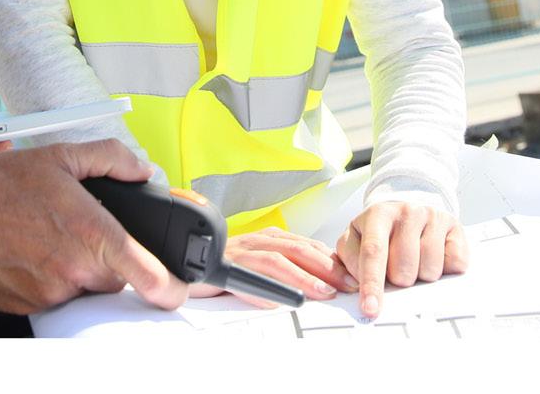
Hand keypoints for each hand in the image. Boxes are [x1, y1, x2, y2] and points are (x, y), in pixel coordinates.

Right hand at [0, 138, 189, 315]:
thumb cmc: (0, 184)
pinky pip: (55, 296)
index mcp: (89, 232)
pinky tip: (31, 251)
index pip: (143, 271)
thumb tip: (141, 170)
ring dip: (76, 267)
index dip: (167, 285)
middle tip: (77, 227)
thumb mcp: (61, 155)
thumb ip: (110, 158)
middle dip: (105, 256)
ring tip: (47, 235)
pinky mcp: (29, 307)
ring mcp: (50, 292)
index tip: (177, 290)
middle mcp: (73, 268)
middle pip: (113, 277)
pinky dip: (50, 278)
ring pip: (83, 287)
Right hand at [190, 226, 356, 307]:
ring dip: (303, 276)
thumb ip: (286, 272)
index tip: (352, 276)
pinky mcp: (226, 265)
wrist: (187, 261)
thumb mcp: (262, 268)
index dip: (331, 260)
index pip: (307, 246)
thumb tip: (318, 286)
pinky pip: (248, 273)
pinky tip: (278, 300)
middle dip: (326, 267)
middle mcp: (259, 240)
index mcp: (270, 238)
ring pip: (278, 258)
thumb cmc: (228, 267)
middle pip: (298, 249)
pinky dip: (265, 286)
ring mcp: (242, 251)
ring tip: (323, 291)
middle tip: (347, 284)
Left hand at [335, 201, 467, 318]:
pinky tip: (436, 257)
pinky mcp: (454, 226)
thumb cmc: (382, 230)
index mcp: (378, 215)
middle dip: (399, 280)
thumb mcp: (357, 238)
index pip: (373, 253)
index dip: (372, 284)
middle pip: (403, 268)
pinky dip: (446, 270)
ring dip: (421, 277)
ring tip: (415, 261)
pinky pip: (455, 264)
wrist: (410, 204)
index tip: (370, 309)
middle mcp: (406, 212)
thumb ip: (347, 262)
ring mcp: (432, 217)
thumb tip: (352, 286)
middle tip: (397, 270)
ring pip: (430, 270)